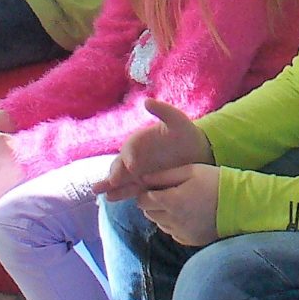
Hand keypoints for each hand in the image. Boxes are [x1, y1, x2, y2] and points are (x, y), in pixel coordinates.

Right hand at [93, 100, 212, 199]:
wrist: (197, 152)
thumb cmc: (186, 133)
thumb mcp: (177, 119)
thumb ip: (163, 111)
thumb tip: (146, 101)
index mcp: (140, 140)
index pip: (130, 148)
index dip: (129, 157)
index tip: (132, 167)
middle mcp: (135, 156)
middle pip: (120, 165)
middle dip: (114, 173)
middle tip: (111, 182)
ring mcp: (137, 171)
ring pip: (121, 179)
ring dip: (110, 185)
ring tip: (101, 192)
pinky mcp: (143, 184)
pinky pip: (130, 189)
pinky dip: (121, 193)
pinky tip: (111, 198)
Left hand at [134, 164, 220, 246]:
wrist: (241, 204)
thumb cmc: (216, 182)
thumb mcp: (191, 171)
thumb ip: (164, 175)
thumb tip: (143, 178)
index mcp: (170, 201)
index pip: (143, 201)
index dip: (145, 192)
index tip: (154, 186)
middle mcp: (172, 220)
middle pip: (148, 213)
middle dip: (152, 203)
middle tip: (167, 193)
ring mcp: (181, 233)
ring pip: (159, 224)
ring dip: (162, 214)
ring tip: (179, 204)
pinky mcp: (190, 240)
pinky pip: (172, 233)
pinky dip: (173, 224)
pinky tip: (187, 215)